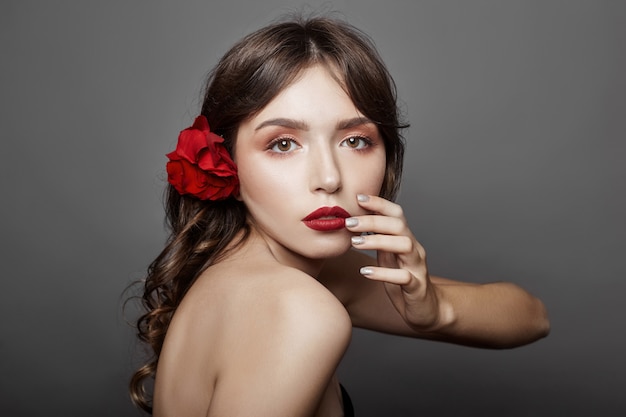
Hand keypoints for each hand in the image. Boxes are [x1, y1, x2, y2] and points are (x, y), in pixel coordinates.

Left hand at [346, 194, 443, 331]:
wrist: (426, 309)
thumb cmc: (403, 281)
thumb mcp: (388, 258)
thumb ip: (377, 241)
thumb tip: (354, 222)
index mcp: (406, 239)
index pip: (396, 214)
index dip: (380, 204)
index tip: (359, 197)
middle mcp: (414, 249)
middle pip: (399, 226)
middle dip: (373, 221)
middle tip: (349, 222)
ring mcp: (417, 267)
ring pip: (404, 245)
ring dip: (378, 241)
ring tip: (355, 243)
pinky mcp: (417, 288)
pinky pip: (404, 277)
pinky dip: (384, 273)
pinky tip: (366, 272)